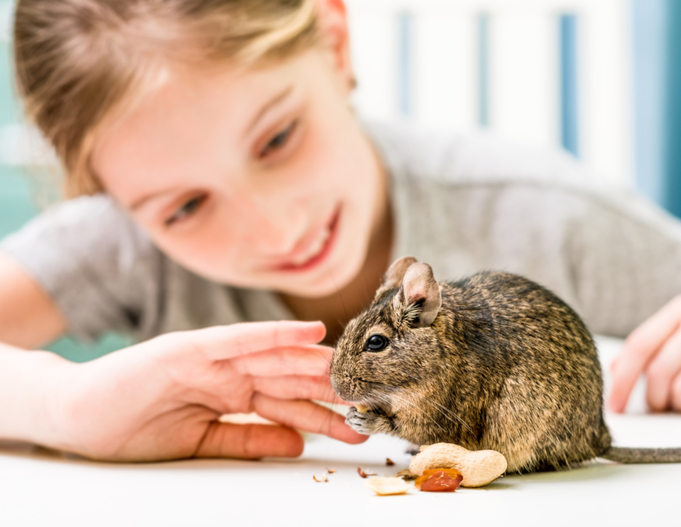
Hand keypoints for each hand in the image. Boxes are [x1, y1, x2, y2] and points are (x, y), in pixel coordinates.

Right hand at [40, 321, 365, 460]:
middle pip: (290, 377)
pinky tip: (307, 331)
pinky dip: (273, 334)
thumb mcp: (203, 443)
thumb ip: (249, 439)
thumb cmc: (134, 429)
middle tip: (370, 396)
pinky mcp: (189, 347)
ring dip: (315, 363)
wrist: (76, 419)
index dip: (323, 409)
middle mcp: (229, 371)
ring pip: (274, 357)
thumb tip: (297, 442)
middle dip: (330, 388)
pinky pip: (238, 339)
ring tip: (354, 370)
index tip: (358, 419)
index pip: (287, 400)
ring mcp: (211, 356)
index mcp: (232, 393)